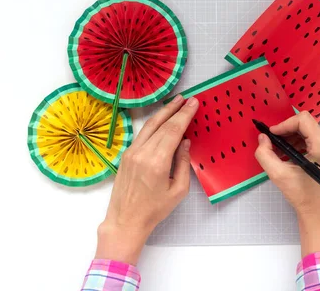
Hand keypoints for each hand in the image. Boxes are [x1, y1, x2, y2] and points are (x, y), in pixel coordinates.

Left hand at [95, 95, 198, 264]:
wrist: (125, 221)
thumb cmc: (154, 210)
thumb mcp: (178, 190)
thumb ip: (183, 163)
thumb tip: (185, 142)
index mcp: (157, 162)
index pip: (173, 131)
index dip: (184, 115)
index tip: (193, 103)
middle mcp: (142, 153)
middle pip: (162, 124)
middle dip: (176, 109)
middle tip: (187, 99)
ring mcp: (132, 153)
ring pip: (150, 126)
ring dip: (164, 112)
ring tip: (175, 102)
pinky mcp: (126, 155)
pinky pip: (143, 134)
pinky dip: (154, 123)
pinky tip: (162, 119)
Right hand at [255, 111, 319, 256]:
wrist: (318, 210)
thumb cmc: (301, 195)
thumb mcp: (278, 175)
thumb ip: (265, 154)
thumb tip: (263, 138)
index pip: (303, 120)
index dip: (284, 124)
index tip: (272, 134)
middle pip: (306, 123)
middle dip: (287, 130)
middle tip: (273, 142)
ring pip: (308, 129)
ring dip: (291, 136)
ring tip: (280, 151)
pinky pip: (312, 137)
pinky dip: (298, 142)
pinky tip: (289, 154)